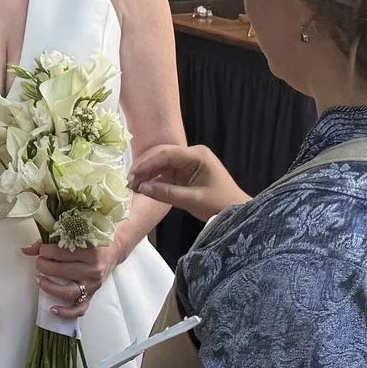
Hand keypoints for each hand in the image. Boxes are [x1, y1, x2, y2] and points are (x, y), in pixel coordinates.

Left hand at [22, 237, 115, 323]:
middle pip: (61, 271)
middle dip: (44, 265)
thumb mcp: (77, 235)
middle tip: (39, 262)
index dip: (45, 251)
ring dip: (49, 287)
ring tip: (39, 279)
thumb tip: (27, 249)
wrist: (114, 249)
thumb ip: (51, 241)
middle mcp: (92, 270)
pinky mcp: (92, 295)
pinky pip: (79, 308)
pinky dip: (66, 312)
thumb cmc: (93, 240)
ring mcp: (92, 284)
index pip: (60, 253)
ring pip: (68, 291)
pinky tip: (53, 309)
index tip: (42, 249)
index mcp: (90, 252)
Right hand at [132, 142, 248, 220]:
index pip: (166, 155)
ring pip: (163, 165)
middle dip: (145, 168)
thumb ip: (165, 192)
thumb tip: (141, 188)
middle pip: (163, 157)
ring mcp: (190, 163)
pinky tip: (144, 187)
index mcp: (197, 155)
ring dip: (148, 175)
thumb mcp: (191, 200)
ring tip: (133, 186)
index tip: (131, 176)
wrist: (237, 213)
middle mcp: (193, 154)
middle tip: (128, 182)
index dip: (147, 165)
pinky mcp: (188, 173)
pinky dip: (156, 180)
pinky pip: (168, 173)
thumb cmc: (219, 205)